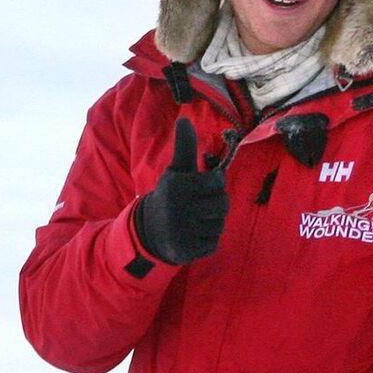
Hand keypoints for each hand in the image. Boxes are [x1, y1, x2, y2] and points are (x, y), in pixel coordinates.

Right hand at [135, 118, 228, 263]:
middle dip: (217, 202)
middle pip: (223, 204)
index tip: (206, 184)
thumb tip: (185, 119)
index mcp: (176, 187)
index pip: (217, 182)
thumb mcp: (176, 170)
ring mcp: (182, 233)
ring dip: (212, 221)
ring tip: (195, 218)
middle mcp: (177, 210)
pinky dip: (207, 238)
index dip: (215, 182)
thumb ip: (185, 147)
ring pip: (220, 224)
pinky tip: (193, 233)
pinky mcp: (187, 252)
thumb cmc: (170, 194)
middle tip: (202, 203)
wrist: (149, 230)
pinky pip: (213, 242)